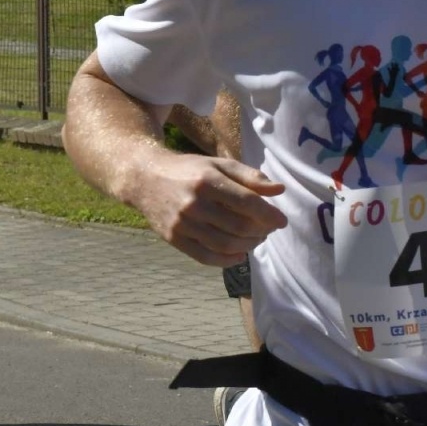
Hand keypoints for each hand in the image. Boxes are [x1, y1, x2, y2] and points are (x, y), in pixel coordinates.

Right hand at [126, 153, 287, 266]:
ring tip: (255, 239)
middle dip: (261, 231)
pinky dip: (227, 260)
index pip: (248, 203)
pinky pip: (206, 257)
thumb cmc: (188, 170)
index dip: (270, 215)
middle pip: (240, 227)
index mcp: (207, 180)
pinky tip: (238, 254)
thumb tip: (279, 190)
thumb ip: (249, 176)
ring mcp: (182, 223)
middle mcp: (194, 203)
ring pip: (226, 245)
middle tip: (268, 229)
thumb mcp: (218, 165)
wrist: (144, 178)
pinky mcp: (174, 238)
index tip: (281, 220)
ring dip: (248, 246)